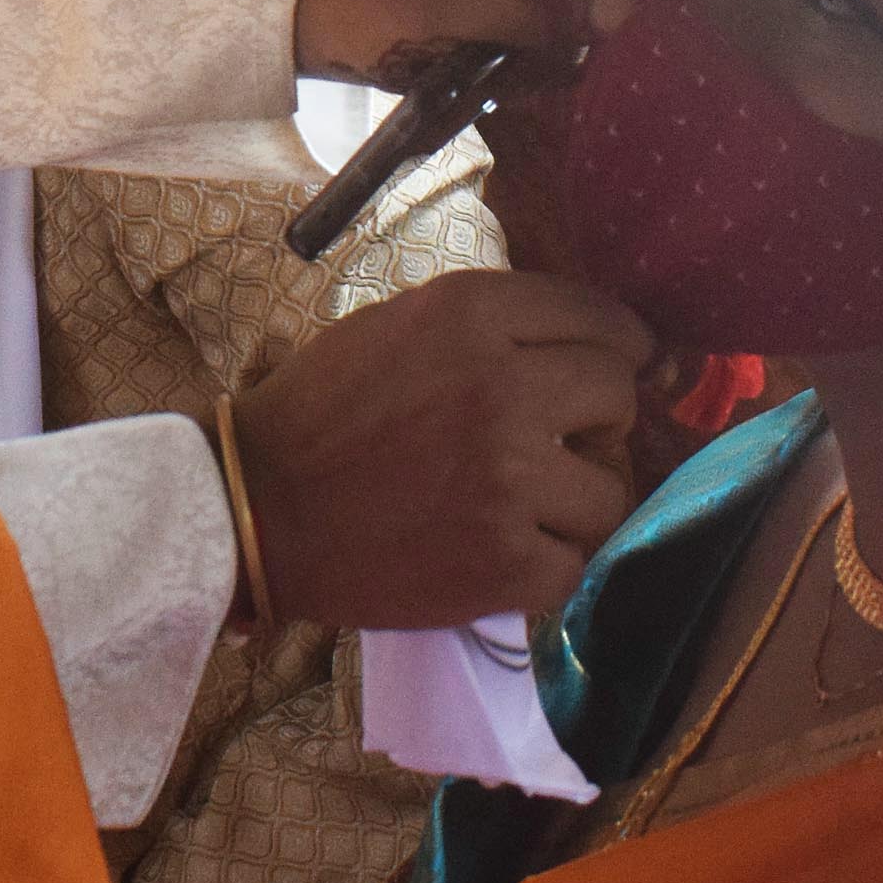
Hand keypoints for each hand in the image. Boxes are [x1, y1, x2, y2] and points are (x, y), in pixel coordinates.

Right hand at [233, 269, 651, 627]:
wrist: (256, 509)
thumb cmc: (321, 411)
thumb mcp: (400, 326)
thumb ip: (492, 327)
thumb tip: (596, 342)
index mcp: (471, 315)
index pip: (600, 319)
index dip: (621, 347)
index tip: (625, 365)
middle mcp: (502, 385)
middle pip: (617, 397)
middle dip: (598, 421)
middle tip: (558, 443)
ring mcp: (510, 477)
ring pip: (611, 492)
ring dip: (576, 502)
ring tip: (525, 508)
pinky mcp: (505, 561)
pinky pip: (575, 565)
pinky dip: (543, 567)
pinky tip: (499, 556)